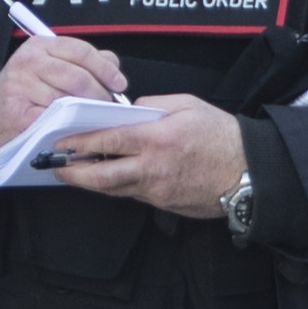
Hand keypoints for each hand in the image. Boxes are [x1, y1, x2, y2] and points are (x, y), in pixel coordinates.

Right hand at [0, 30, 132, 153]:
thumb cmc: (27, 89)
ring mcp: (21, 88)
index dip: (105, 69)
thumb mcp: (50, 65)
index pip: (81, 51)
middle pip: (78, 78)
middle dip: (99, 95)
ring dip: (86, 113)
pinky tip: (75, 129)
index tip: (119, 84)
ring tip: (91, 118)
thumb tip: (113, 68)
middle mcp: (28, 63)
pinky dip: (69, 126)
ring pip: (68, 101)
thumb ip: (83, 62)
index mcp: (39, 46)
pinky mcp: (18, 115)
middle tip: (107, 106)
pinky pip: (54, 121)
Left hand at [57, 92, 251, 219]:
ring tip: (78, 172)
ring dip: (93, 182)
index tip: (62, 143)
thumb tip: (130, 111)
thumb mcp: (188, 104)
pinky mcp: (164, 204)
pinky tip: (112, 178)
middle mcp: (153, 167)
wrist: (249, 171)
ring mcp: (158, 190)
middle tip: (58, 169)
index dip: (79, 144)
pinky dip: (119, 187)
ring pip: (114, 190)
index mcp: (157, 138)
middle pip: (101, 178)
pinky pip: (134, 195)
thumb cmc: (221, 135)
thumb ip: (153, 104)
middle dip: (74, 174)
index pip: (107, 142)